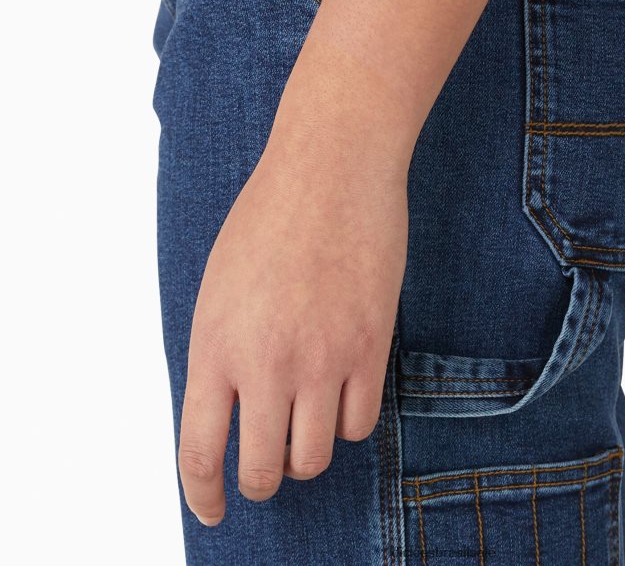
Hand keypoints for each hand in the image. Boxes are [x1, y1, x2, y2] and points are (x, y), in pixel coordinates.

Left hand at [177, 101, 409, 525]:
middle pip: (264, 469)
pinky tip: (341, 393)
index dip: (203, 495)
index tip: (212, 509)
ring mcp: (324, 357)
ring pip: (314, 456)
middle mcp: (267, 363)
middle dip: (262, 480)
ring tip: (306, 420)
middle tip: (268, 468)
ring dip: (306, 451)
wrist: (332, 169)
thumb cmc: (271, 215)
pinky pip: (359, 423)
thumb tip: (232, 412)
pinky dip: (346, 422)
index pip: (199, 452)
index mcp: (216, 345)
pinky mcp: (372, 346)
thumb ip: (220, 353)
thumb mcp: (219, 285)